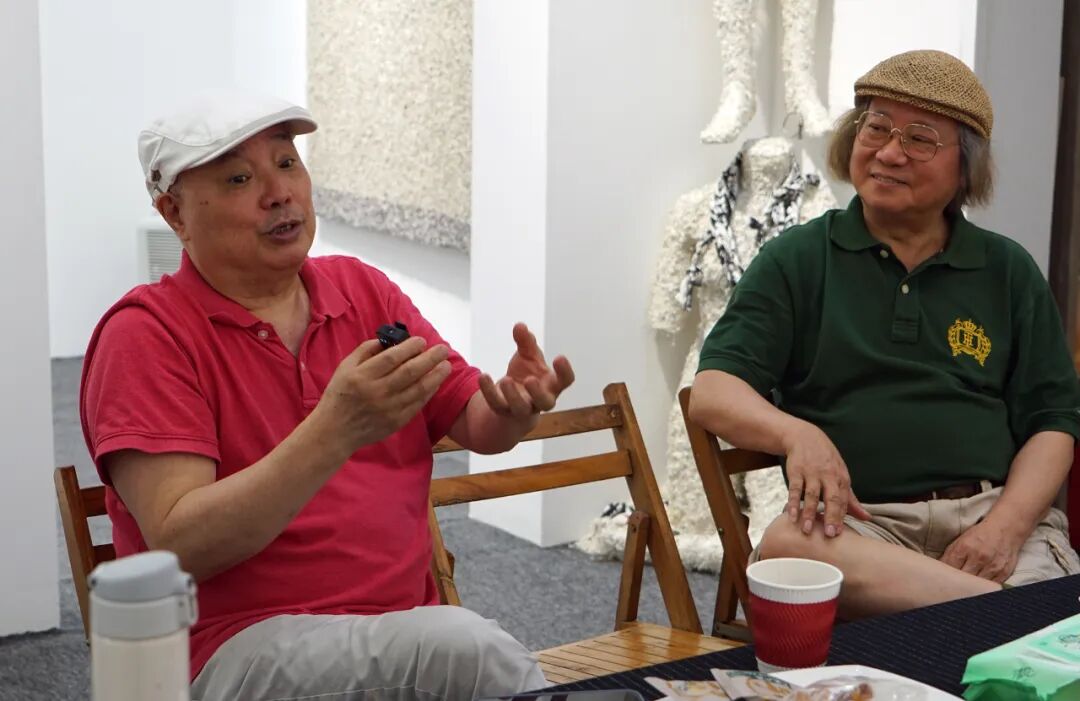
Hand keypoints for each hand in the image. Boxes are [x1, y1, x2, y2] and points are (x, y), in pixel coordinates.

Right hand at [315, 336, 451, 453]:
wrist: (335, 430)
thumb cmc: (340, 395)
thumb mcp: (345, 367)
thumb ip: (365, 351)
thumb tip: (389, 340)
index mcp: (362, 376)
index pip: (391, 358)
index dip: (409, 348)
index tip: (421, 341)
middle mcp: (377, 392)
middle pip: (410, 372)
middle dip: (430, 358)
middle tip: (443, 349)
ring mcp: (388, 408)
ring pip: (418, 389)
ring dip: (435, 375)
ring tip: (446, 365)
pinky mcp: (396, 421)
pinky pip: (417, 404)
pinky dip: (429, 392)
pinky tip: (436, 382)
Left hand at [479, 323, 574, 417]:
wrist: (511, 395)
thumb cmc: (527, 372)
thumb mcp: (528, 356)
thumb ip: (526, 342)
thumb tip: (520, 326)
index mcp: (552, 384)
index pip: (565, 381)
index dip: (565, 371)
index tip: (559, 357)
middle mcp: (541, 399)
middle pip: (545, 402)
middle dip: (538, 392)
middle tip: (530, 379)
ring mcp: (523, 408)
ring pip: (520, 408)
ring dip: (513, 395)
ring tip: (506, 380)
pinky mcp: (504, 411)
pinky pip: (497, 404)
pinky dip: (489, 391)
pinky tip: (483, 376)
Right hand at [781, 421, 870, 537]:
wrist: (804, 437)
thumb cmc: (825, 460)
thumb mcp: (841, 476)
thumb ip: (851, 499)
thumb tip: (867, 518)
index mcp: (841, 478)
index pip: (843, 500)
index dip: (841, 517)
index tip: (839, 534)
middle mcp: (828, 475)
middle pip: (831, 498)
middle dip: (831, 516)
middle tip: (830, 534)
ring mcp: (811, 473)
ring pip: (811, 495)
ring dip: (809, 513)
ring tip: (807, 530)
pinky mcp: (796, 471)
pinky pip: (794, 489)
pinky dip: (793, 503)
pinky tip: (791, 516)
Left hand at [940, 519, 1024, 582]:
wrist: (1006, 528)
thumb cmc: (980, 534)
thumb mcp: (961, 540)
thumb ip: (950, 555)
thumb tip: (939, 569)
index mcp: (965, 547)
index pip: (950, 568)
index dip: (944, 576)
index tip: (941, 580)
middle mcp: (979, 557)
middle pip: (963, 578)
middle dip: (956, 583)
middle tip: (951, 587)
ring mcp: (993, 566)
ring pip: (976, 586)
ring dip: (970, 588)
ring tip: (964, 589)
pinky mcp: (1004, 573)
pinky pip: (990, 588)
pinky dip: (983, 589)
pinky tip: (978, 588)